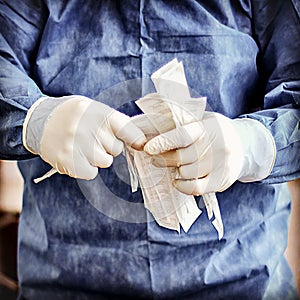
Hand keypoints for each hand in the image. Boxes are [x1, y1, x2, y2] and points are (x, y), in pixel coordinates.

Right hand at [23, 95, 146, 178]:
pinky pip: (91, 172)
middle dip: (107, 146)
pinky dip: (86, 168)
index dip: (136, 138)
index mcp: (97, 112)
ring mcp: (77, 145)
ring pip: (105, 161)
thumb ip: (113, 123)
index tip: (142, 145)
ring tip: (83, 147)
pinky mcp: (68, 160)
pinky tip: (76, 156)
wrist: (39, 120)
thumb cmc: (73, 116)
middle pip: (116, 149)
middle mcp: (88, 127)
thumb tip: (139, 141)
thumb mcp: (93, 109)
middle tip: (92, 139)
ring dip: (97, 158)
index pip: (126, 128)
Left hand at [144, 112, 274, 194]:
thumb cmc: (215, 131)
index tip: (148, 148)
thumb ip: (181, 122)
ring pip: (188, 173)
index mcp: (209, 127)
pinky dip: (183, 186)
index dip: (164, 142)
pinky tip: (178, 181)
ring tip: (173, 166)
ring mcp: (221, 164)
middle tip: (155, 159)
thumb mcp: (203, 119)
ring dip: (175, 171)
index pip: (183, 135)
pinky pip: (197, 188)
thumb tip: (148, 125)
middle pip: (182, 157)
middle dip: (164, 159)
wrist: (246, 144)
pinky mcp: (222, 180)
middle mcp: (217, 146)